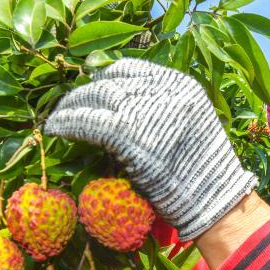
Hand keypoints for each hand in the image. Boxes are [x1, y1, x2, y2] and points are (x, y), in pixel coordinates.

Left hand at [43, 58, 257, 240]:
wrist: (214, 201)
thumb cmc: (202, 174)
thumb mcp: (190, 126)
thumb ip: (162, 108)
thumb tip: (119, 101)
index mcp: (181, 85)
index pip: (131, 68)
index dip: (106, 78)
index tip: (93, 89)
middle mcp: (163, 90)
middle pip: (110, 81)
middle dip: (85, 93)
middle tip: (68, 105)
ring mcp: (145, 109)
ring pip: (94, 96)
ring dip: (71, 106)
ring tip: (58, 117)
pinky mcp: (127, 132)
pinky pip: (87, 120)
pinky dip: (67, 123)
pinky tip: (55, 128)